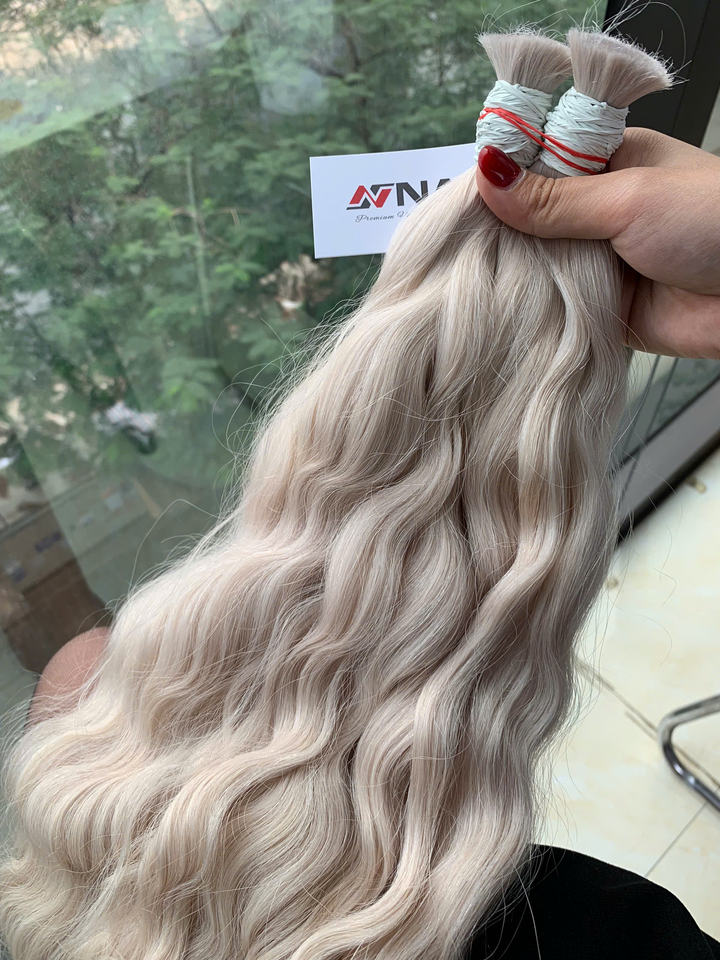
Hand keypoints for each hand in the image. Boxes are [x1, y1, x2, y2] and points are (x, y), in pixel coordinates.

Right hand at [475, 129, 719, 359]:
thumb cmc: (711, 223)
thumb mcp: (627, 198)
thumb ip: (554, 198)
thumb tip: (487, 175)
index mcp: (609, 164)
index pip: (538, 164)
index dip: (501, 178)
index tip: (460, 199)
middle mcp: (599, 212)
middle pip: (532, 219)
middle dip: (501, 233)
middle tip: (454, 247)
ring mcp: (598, 262)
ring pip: (539, 266)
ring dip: (514, 275)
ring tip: (465, 281)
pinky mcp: (601, 309)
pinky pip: (555, 309)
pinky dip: (533, 313)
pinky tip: (497, 313)